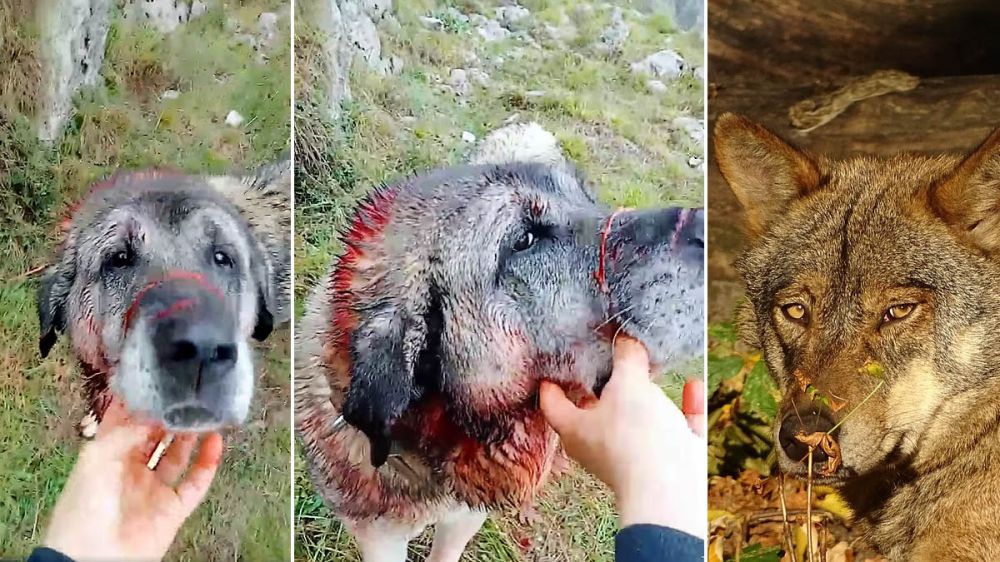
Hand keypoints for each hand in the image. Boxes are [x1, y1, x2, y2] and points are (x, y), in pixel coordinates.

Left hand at [44, 401, 223, 560]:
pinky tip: (216, 442)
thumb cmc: (85, 505)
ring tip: (204, 413)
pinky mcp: (174, 508)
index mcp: (107, 458)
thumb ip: (127, 432)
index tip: (156, 382)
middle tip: (186, 395)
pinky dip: (208, 463)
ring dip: (191, 436)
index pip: (126, 425)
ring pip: (178, 456)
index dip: (140, 406)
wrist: (92, 556)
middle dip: (169, 418)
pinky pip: (196, 482)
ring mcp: (155, 489)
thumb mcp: (97, 457)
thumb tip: (154, 416)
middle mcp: (132, 471)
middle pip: (155, 438)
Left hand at [539, 336, 705, 537]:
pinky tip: (692, 384)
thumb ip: (626, 358)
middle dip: (606, 382)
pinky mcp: (667, 462)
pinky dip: (683, 406)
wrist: (672, 491)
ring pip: (638, 419)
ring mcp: (634, 456)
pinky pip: (674, 427)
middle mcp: (601, 445)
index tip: (554, 364)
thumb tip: (626, 341)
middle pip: (597, 408)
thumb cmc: (636, 438)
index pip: (552, 403)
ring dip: (648, 393)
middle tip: (611, 353)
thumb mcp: (628, 385)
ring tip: (654, 366)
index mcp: (576, 429)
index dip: (550, 382)